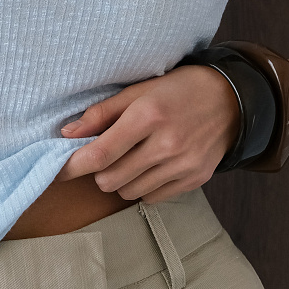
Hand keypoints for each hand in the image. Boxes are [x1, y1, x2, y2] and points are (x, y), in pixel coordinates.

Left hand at [56, 64, 241, 203]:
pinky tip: (152, 165)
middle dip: (99, 170)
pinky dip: (143, 186)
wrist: (231, 101)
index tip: (57, 170)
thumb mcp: (138, 90)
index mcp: (148, 116)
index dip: (73, 165)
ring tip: (132, 157)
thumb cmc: (178, 91)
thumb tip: (67, 134)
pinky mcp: (195, 180)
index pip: (101, 153)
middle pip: (110, 179)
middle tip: (106, 154)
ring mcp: (183, 165)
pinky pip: (152, 198)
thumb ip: (102, 113)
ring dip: (121, 179)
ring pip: (129, 192)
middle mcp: (167, 144)